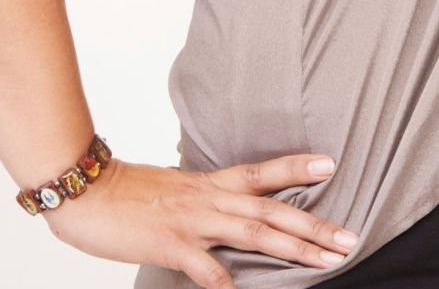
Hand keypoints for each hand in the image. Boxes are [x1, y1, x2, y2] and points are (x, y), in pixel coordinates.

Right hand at [42, 153, 358, 286]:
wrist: (88, 191)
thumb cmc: (127, 193)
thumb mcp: (174, 189)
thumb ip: (203, 199)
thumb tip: (226, 207)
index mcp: (210, 184)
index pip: (262, 172)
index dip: (297, 166)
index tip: (331, 162)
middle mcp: (209, 199)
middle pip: (272, 209)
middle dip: (314, 225)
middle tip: (350, 237)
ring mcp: (193, 221)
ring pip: (254, 232)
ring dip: (293, 247)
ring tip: (326, 260)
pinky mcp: (170, 244)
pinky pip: (205, 267)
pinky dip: (225, 282)